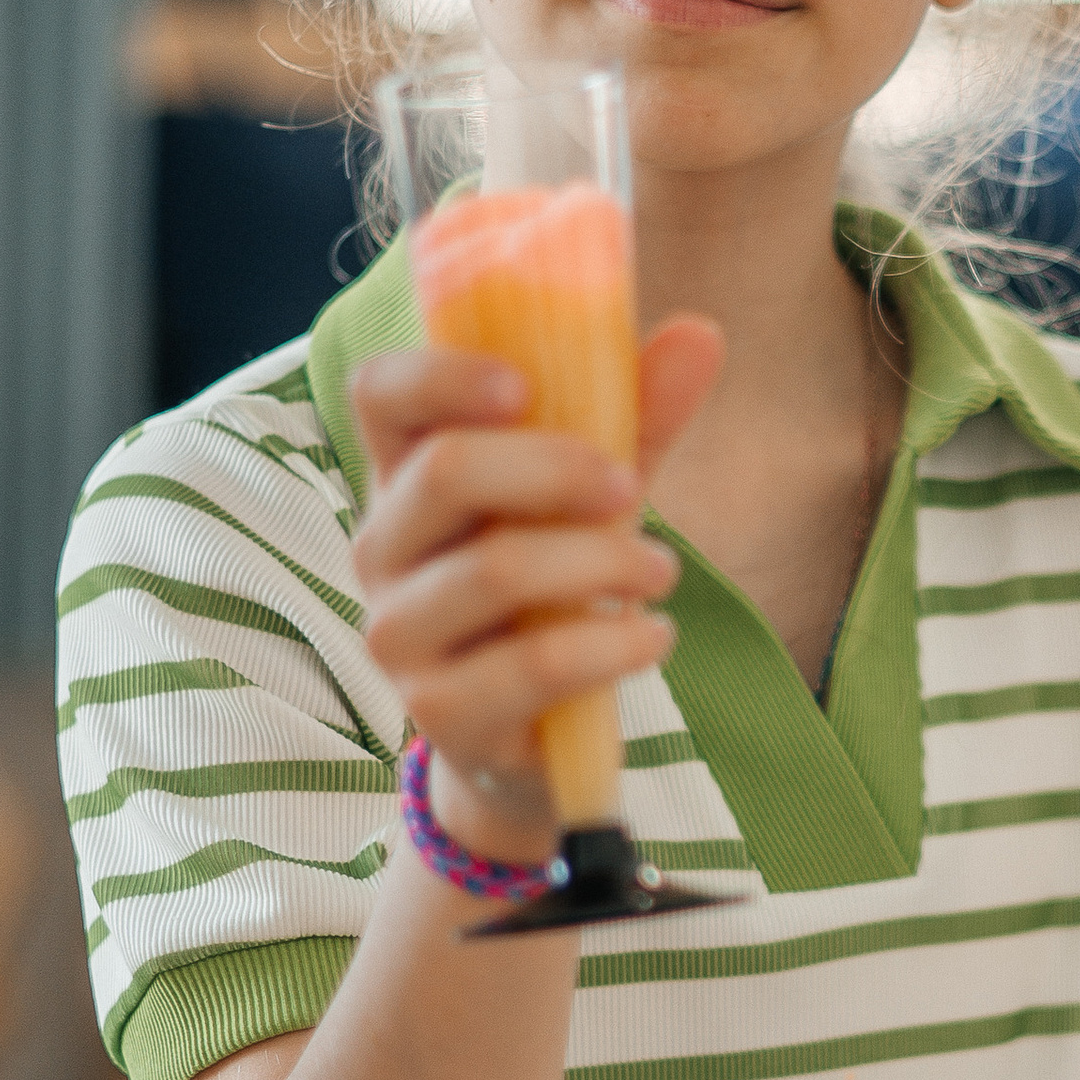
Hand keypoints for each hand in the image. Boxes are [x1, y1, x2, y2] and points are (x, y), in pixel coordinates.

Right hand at [351, 319, 721, 862]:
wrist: (538, 746)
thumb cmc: (556, 598)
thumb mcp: (595, 502)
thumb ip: (635, 421)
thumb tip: (699, 334)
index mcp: (407, 476)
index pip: (380, 392)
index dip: (441, 373)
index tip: (522, 383)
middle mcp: (381, 547)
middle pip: (446, 470)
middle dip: (556, 468)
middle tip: (631, 489)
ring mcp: (399, 633)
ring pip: (496, 569)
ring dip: (604, 560)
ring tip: (662, 571)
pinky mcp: (438, 710)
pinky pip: (532, 664)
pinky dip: (612, 642)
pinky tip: (654, 637)